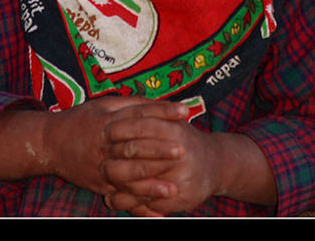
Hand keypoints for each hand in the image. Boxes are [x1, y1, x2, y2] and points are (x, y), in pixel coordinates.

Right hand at [44, 96, 188, 200]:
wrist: (48, 143)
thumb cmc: (79, 120)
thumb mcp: (102, 105)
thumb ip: (129, 104)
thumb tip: (157, 103)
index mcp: (108, 121)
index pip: (140, 114)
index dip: (163, 111)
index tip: (185, 111)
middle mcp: (105, 144)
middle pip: (135, 146)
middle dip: (159, 149)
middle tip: (183, 149)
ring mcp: (101, 167)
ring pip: (127, 176)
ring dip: (151, 184)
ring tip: (174, 187)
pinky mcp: (100, 185)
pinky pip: (121, 196)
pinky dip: (139, 205)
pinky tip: (157, 211)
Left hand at [101, 109, 277, 215]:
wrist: (216, 164)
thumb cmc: (185, 139)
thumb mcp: (172, 120)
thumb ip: (149, 113)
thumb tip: (114, 111)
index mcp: (175, 130)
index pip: (141, 125)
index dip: (120, 128)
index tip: (103, 131)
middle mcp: (179, 153)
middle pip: (138, 154)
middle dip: (116, 157)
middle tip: (99, 159)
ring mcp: (180, 177)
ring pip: (141, 182)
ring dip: (119, 183)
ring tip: (103, 182)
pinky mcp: (181, 198)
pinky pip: (149, 202)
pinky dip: (129, 202)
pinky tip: (114, 198)